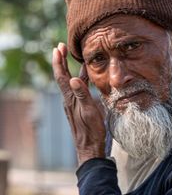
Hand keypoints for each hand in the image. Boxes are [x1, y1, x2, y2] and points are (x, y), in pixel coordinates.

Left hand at [52, 43, 105, 164]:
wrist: (89, 147)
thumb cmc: (91, 131)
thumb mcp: (88, 111)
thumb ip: (82, 95)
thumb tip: (74, 78)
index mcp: (70, 98)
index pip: (62, 76)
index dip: (59, 62)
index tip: (58, 48)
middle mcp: (69, 99)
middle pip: (63, 77)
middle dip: (62, 61)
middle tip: (61, 47)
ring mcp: (73, 104)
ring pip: (70, 82)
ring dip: (70, 69)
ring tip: (72, 58)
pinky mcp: (78, 108)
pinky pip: (76, 89)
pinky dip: (78, 79)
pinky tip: (83, 78)